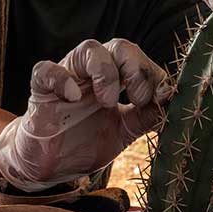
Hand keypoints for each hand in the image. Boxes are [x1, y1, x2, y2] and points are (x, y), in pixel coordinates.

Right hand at [0, 38, 169, 191]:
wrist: (49, 166)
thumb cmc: (85, 141)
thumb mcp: (123, 131)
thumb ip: (145, 116)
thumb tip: (172, 103)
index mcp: (115, 77)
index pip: (139, 60)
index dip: (153, 75)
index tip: (162, 99)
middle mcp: (92, 71)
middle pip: (119, 45)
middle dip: (135, 68)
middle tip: (138, 98)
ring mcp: (67, 76)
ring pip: (88, 48)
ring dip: (105, 70)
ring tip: (108, 101)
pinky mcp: (41, 89)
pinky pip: (46, 70)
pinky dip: (62, 79)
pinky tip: (72, 97)